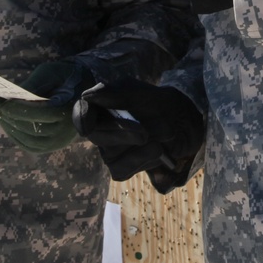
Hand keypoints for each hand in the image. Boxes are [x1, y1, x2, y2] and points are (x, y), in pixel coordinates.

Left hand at [0, 61, 92, 153]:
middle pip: (30, 128)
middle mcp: (65, 132)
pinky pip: (29, 146)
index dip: (16, 109)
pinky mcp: (52, 147)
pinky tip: (6, 123)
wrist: (83, 90)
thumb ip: (32, 84)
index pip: (38, 114)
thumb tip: (9, 97)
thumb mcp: (50, 73)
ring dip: (9, 127)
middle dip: (8, 117)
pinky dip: (15, 136)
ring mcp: (58, 143)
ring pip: (28, 140)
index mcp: (69, 112)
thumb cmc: (65, 77)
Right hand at [73, 81, 203, 191]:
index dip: (81, 117)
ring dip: (138, 148)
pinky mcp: (120, 168)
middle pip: (96, 135)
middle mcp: (100, 130)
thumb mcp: (138, 92)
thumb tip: (88, 95)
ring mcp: (109, 151)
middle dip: (120, 133)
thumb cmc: (155, 102)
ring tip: (160, 137)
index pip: (81, 112)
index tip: (88, 126)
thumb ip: (115, 92)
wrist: (181, 122)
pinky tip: (157, 151)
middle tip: (144, 132)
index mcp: (100, 106)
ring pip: (110, 156)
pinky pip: (121, 170)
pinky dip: (142, 160)